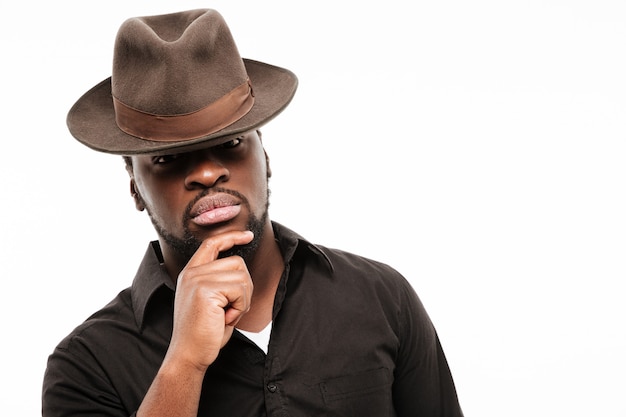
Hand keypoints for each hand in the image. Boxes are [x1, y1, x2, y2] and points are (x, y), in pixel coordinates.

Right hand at [164, 230, 254, 372]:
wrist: (189, 354)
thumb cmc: (204, 332)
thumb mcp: (211, 300)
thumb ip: (219, 281)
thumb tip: (240, 269)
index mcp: (191, 273)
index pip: (212, 243)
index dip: (232, 236)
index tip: (248, 235)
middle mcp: (192, 273)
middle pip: (237, 262)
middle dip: (244, 289)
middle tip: (230, 309)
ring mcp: (197, 279)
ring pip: (242, 276)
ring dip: (243, 300)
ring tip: (226, 315)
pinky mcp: (205, 290)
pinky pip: (240, 290)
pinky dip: (240, 307)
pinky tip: (225, 318)